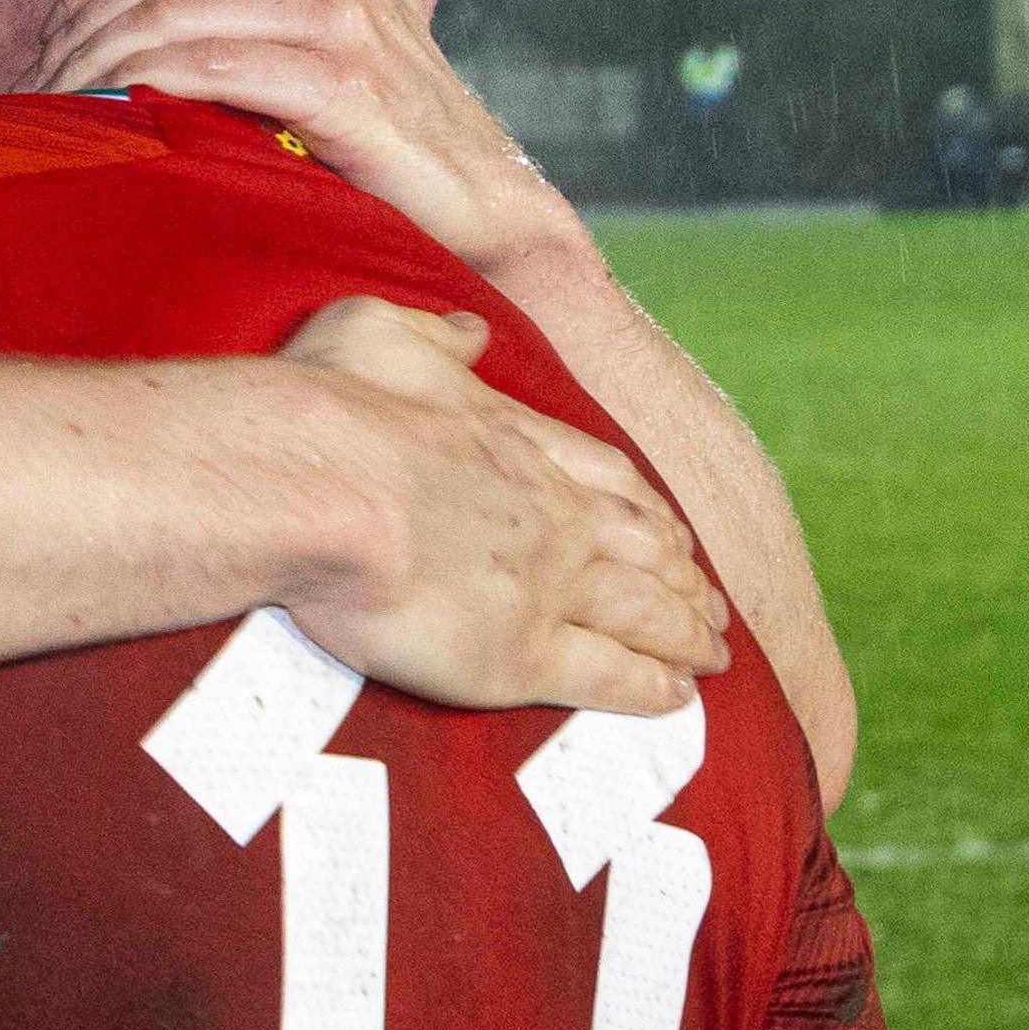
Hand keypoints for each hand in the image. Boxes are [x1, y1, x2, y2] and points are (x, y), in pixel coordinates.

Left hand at [35, 0, 589, 280]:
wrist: (481, 198)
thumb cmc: (405, 104)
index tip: (56, 38)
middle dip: (80, 32)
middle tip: (36, 88)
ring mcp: (337, 14)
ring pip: (172, 19)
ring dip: (99, 68)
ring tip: (58, 114)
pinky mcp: (340, 80)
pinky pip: (214, 69)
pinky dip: (151, 92)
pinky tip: (117, 119)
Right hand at [274, 297, 726, 714]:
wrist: (314, 482)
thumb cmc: (331, 405)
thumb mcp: (380, 333)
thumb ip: (436, 336)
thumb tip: (474, 332)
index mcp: (517, 440)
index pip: (607, 476)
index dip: (645, 507)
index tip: (670, 528)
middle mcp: (551, 512)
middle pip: (645, 548)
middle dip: (684, 579)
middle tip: (711, 607)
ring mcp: (546, 583)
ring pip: (644, 611)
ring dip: (685, 634)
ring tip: (713, 656)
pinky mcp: (521, 652)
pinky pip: (607, 674)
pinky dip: (650, 687)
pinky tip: (677, 697)